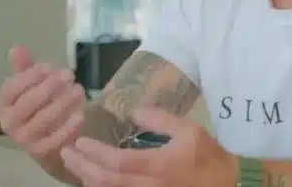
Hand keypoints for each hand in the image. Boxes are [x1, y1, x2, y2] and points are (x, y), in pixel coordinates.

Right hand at [0, 46, 86, 163]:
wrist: (47, 139)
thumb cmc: (38, 106)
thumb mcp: (31, 85)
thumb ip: (25, 67)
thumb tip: (16, 47)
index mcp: (2, 104)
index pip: (12, 88)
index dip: (32, 75)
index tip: (51, 67)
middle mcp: (8, 122)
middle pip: (28, 103)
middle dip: (50, 87)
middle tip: (69, 74)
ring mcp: (24, 139)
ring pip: (44, 120)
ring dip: (63, 103)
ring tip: (79, 90)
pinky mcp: (41, 152)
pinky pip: (55, 139)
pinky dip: (69, 126)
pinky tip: (81, 113)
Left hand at [60, 108, 236, 186]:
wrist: (225, 184)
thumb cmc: (207, 156)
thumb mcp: (188, 129)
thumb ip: (160, 119)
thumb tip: (133, 112)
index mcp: (157, 165)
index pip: (116, 161)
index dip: (94, 152)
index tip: (79, 141)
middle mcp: (147, 186)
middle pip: (105, 181)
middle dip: (81, 167)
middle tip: (66, 153)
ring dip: (87, 180)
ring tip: (75, 166)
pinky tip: (93, 180)